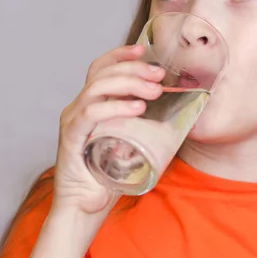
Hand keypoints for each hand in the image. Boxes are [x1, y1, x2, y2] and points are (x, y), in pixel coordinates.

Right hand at [53, 44, 163, 214]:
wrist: (84, 208)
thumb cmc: (108, 177)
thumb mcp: (130, 145)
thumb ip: (146, 130)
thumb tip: (184, 118)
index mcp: (90, 105)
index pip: (100, 69)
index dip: (120, 55)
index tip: (144, 49)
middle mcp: (78, 108)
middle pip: (102, 74)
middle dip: (134, 69)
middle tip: (160, 76)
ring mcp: (73, 121)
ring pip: (97, 88)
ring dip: (129, 84)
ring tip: (154, 92)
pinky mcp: (72, 138)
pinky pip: (91, 114)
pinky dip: (115, 107)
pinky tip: (137, 108)